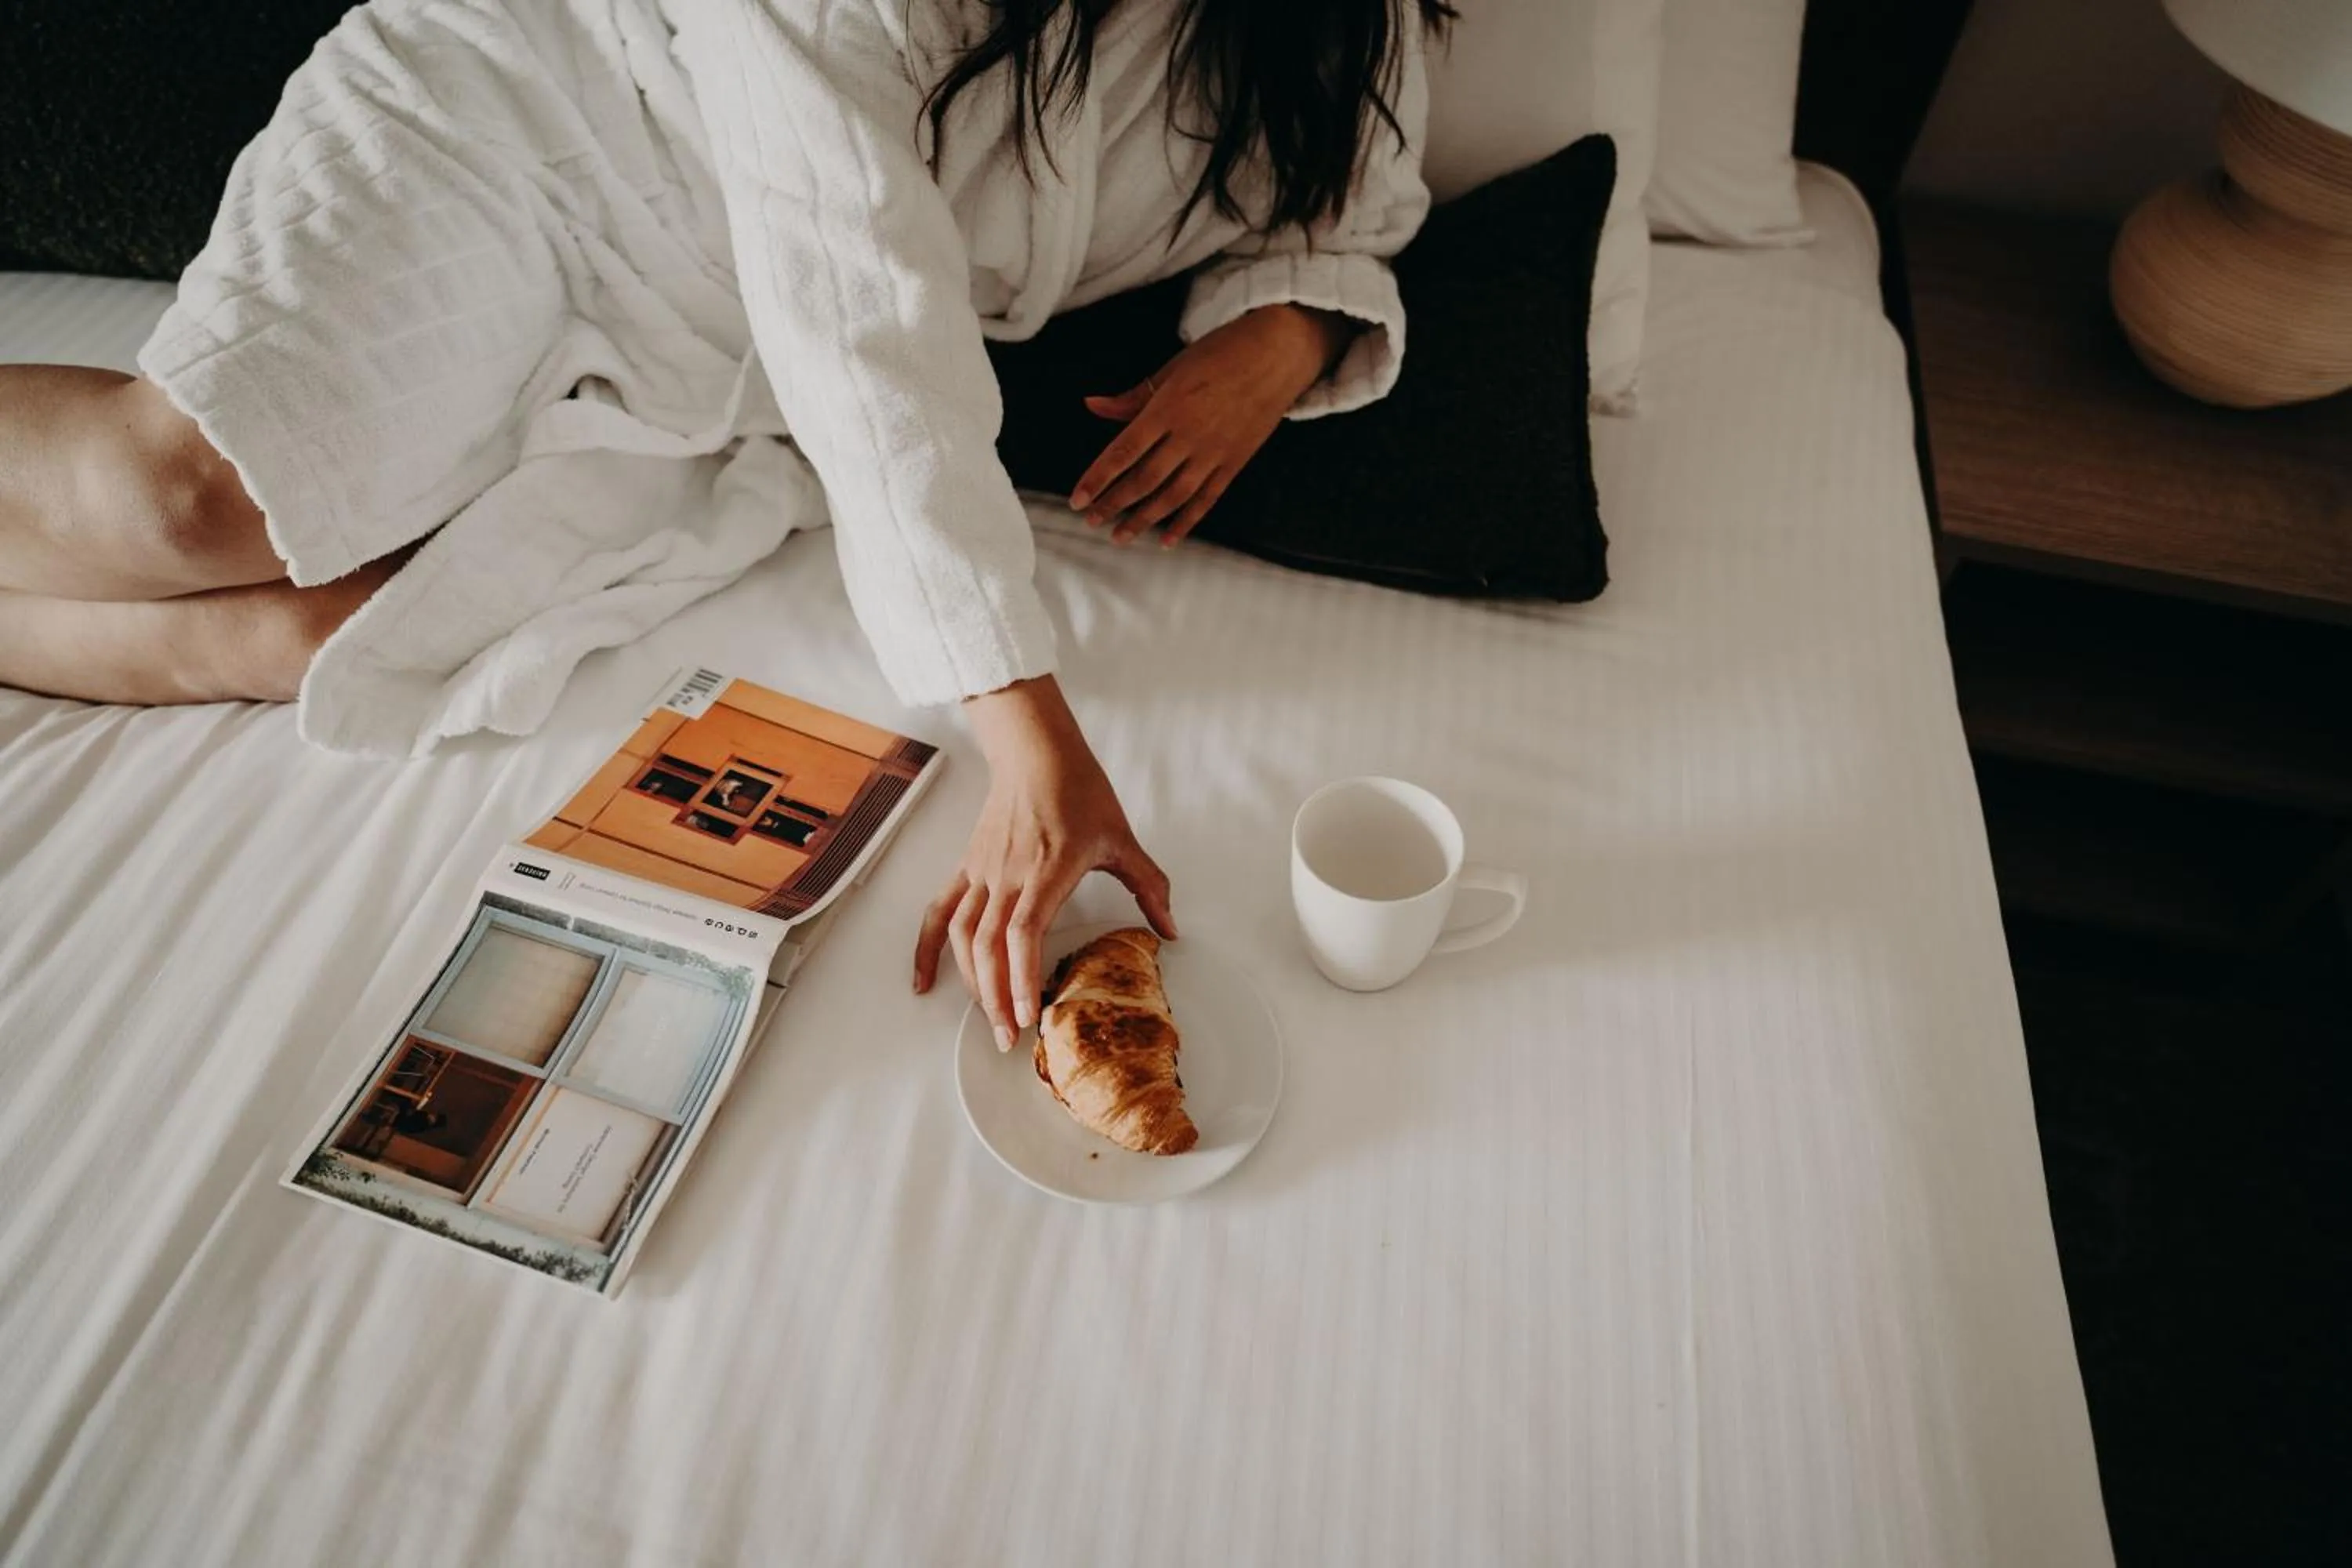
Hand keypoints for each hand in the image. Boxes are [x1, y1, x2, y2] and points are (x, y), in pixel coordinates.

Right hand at [912, 674, 1176, 1048]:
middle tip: (1010, 1040)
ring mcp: (982, 873)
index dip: (1022, 976)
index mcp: (1047, 871)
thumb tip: (1171, 928)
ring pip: (962, 936)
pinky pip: (939, 913)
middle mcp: (1008, 876)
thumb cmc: (1079, 791)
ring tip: (989, 1019)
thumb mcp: (1122, 840)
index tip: (1030, 1014)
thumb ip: (1148, 886)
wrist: (1036, 752)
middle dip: (997, 998)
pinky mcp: (967, 868)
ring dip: (970, 982)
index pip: (1024, 933)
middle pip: (988, 946)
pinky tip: (923, 983)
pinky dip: (926, 950)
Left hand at [1070, 302, 1356, 547]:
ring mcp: (1214, 453)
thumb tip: (1092, 406)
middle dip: (1114, 504)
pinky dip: (1186, 522)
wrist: (1277, 354)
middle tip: (1091, 521)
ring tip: (1120, 537)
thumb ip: (1132, 397)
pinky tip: (1167, 540)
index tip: (1077, 500)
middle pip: (1144, 480)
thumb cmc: (1222, 354)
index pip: (1124, 451)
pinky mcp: (1234, 463)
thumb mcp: (1172, 369)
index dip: (1098, 479)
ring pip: (1173, 496)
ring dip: (1143, 520)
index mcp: (1168, 409)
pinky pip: (1206, 500)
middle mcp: (1189, 436)